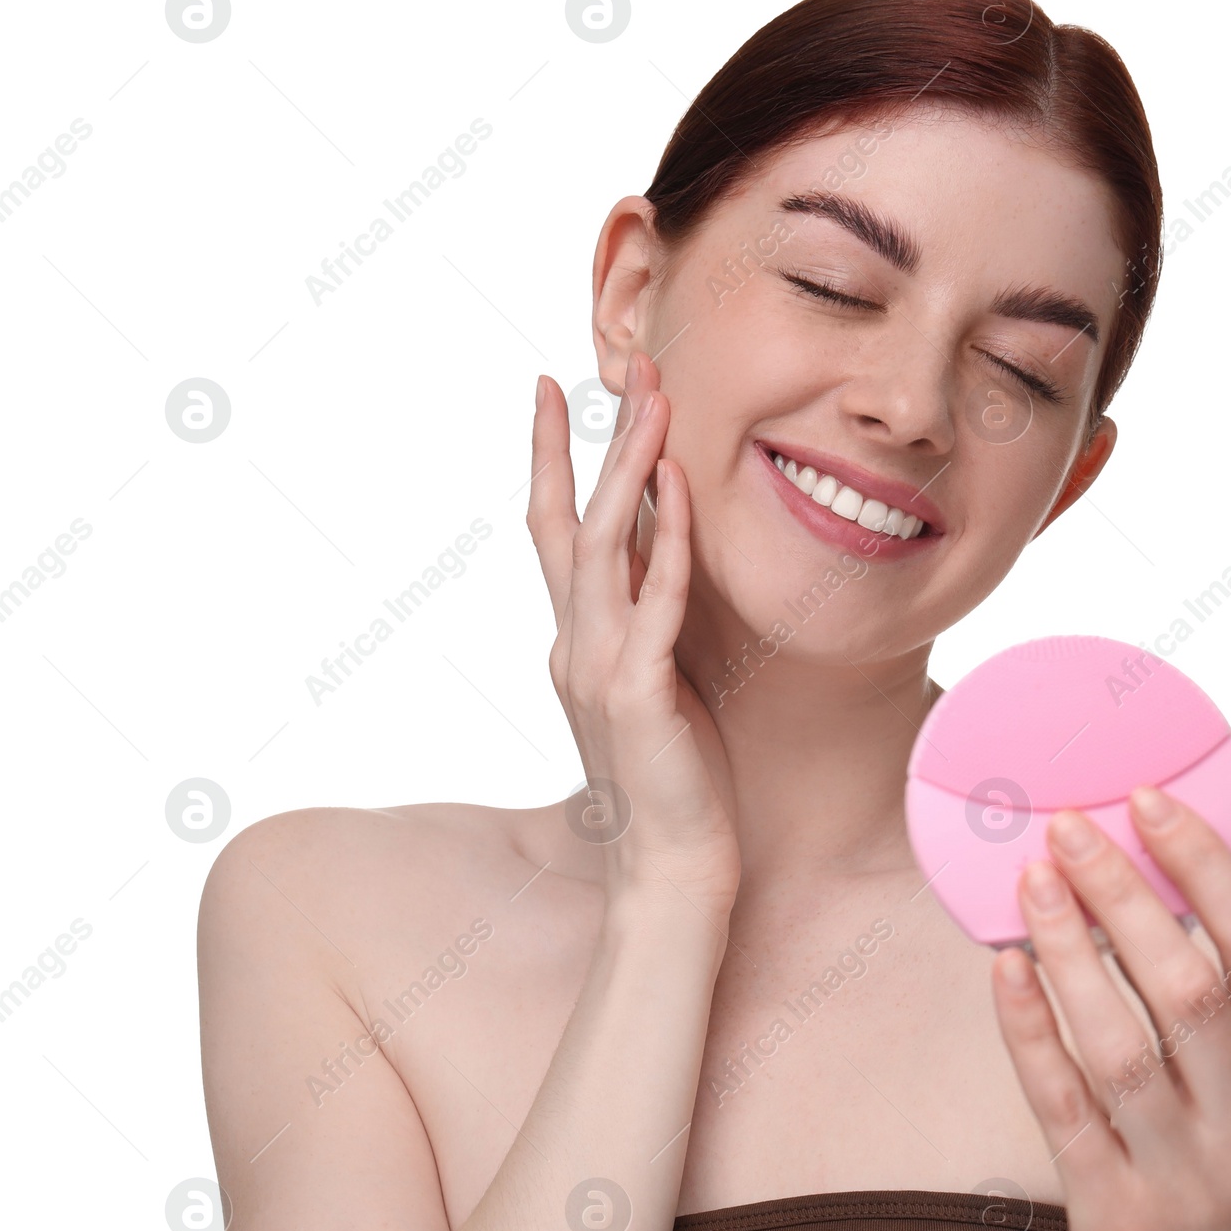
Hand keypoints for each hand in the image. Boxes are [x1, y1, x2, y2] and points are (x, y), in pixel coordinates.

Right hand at [528, 350, 740, 916]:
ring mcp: (601, 670)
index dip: (550, 458)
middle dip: (589, 438)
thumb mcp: (649, 684)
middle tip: (617, 363)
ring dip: (626, 468)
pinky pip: (655, 605)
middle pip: (568, 521)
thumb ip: (640, 622)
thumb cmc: (673, 779)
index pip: (553, 531)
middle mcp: (575, 646)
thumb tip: (654, 557)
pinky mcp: (640, 697)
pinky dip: (667, 544)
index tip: (554, 389)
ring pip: (602, 548)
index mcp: (575, 641)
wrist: (674, 867)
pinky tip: (680, 490)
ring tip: (651, 400)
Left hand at [991, 786, 1230, 1230]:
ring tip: (1030, 880)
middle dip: (1121, 892)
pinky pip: (1061, 1104)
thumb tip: (1164, 871)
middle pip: (1186, 984)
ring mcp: (1187, 1181)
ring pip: (1117, 1041)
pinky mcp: (1115, 1216)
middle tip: (1067, 827)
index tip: (1147, 799)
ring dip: (1066, 949)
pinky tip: (1004, 969)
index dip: (1205, 863)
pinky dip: (1028, 1029)